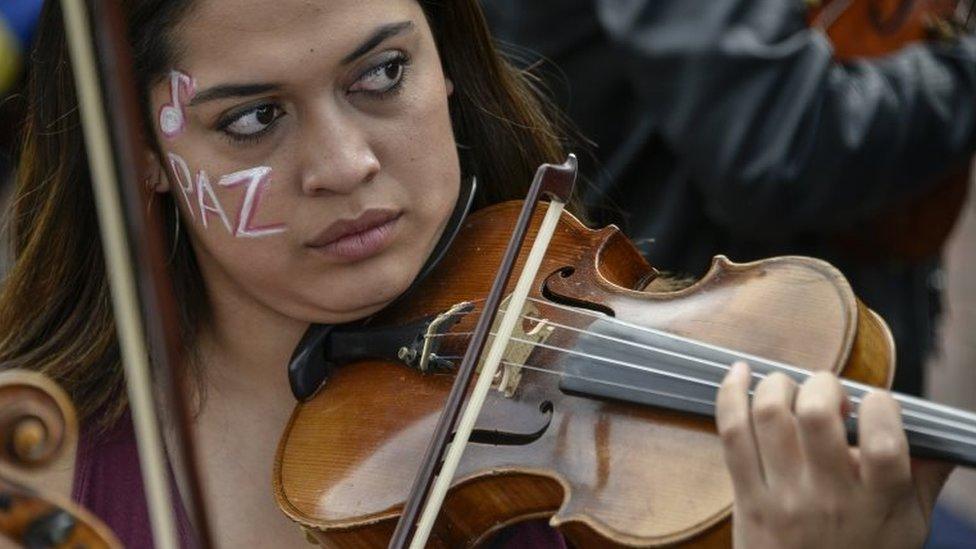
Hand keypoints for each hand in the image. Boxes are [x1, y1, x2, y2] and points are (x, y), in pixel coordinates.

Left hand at [715, 362, 953, 548]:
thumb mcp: (908, 528)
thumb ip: (924, 477)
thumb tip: (940, 434)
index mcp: (875, 502)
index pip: (883, 443)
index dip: (881, 406)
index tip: (875, 402)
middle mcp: (827, 497)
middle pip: (816, 414)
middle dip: (822, 384)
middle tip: (827, 393)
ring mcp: (782, 496)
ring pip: (769, 415)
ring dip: (778, 385)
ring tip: (789, 388)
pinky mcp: (746, 496)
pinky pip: (731, 433)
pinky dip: (731, 394)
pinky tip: (739, 374)